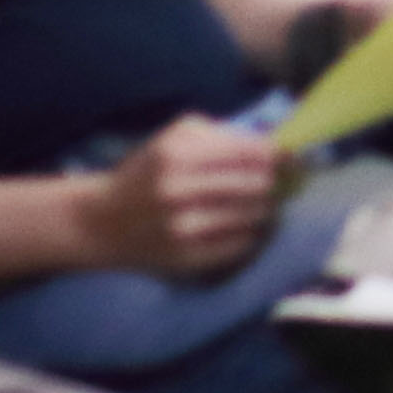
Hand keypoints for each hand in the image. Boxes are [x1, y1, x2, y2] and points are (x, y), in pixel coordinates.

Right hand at [94, 115, 286, 278]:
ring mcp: (183, 228)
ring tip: (258, 203)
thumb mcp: (172, 138)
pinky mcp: (187, 258)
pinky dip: (250, 233)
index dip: (279, 155)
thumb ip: (221, 134)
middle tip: (275, 183)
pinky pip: (242, 245)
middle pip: (258, 185)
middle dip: (273, 182)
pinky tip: (242, 225)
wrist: (102, 223)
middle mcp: (179, 191)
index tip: (290, 158)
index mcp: (176, 154)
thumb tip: (273, 144)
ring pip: (255, 216)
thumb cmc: (146, 174)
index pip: (250, 153)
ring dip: (264, 208)